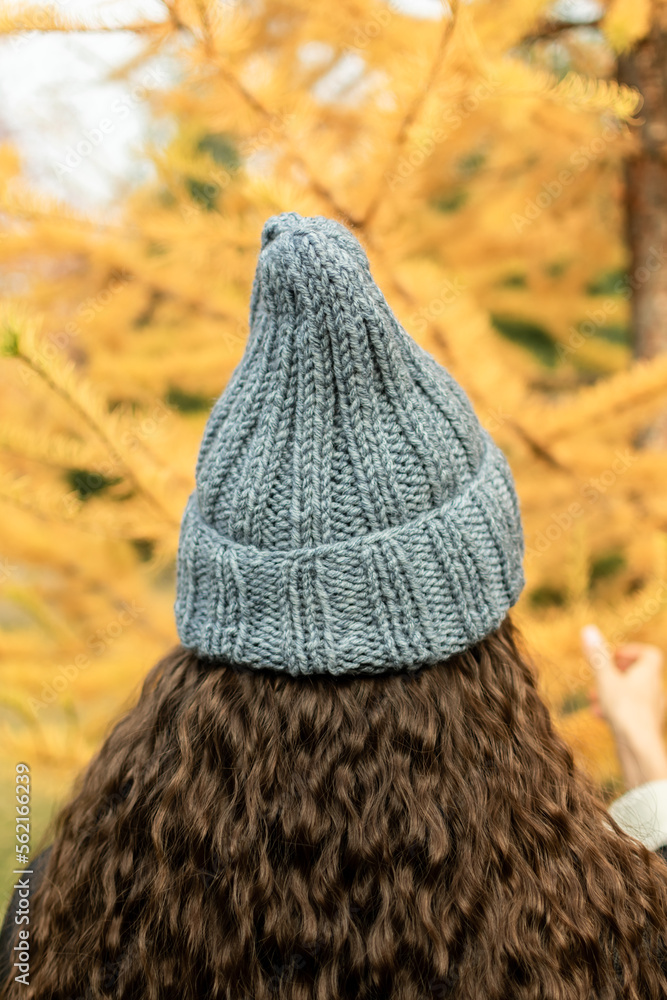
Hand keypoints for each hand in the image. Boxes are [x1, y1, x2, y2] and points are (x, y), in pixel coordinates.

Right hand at [581, 625, 666, 788]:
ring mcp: (651, 708)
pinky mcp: (645, 724)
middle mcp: (654, 689)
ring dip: (612, 691)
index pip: (649, 654)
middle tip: (601, 676)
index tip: (613, 656)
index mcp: (649, 674)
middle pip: (638, 673)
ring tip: (594, 697)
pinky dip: (614, 708)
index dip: (631, 651)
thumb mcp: (605, 679)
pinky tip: (598, 715)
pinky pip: (630, 710)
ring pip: (632, 692)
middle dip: (616, 673)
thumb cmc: (625, 711)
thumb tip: (588, 629)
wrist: (639, 748)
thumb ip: (597, 656)